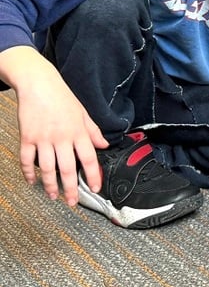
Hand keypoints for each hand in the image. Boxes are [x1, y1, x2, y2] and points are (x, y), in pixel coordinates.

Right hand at [3, 47, 107, 205]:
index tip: (95, 188)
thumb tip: (103, 145)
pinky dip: (29, 172)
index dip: (93, 176)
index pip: (89, 159)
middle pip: (67, 169)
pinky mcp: (27, 137)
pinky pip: (27, 159)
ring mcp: (43, 139)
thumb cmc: (62, 97)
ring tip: (53, 196)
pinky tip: (32, 181)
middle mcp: (62, 138)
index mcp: (78, 132)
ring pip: (47, 168)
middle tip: (73, 202)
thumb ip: (93, 131)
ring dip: (50, 185)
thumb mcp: (83, 113)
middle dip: (71, 189)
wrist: (39, 84)